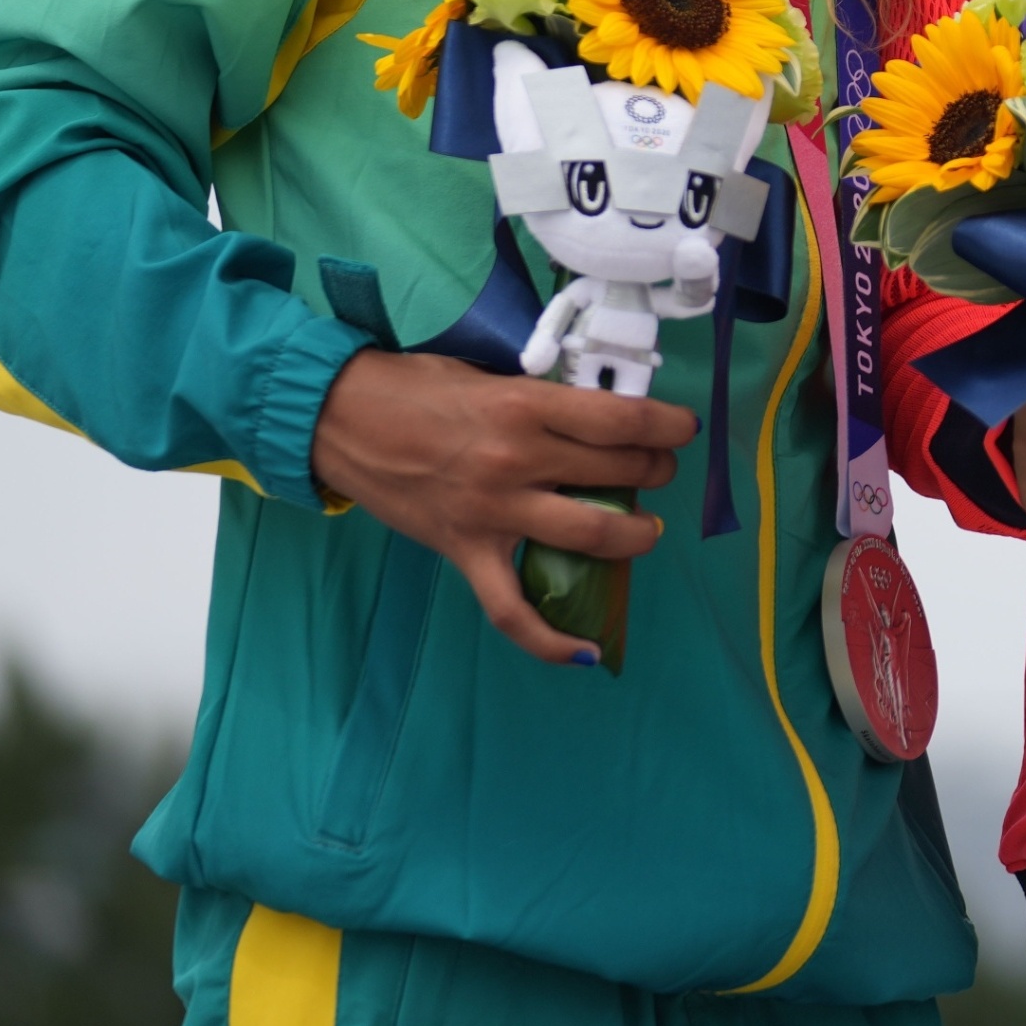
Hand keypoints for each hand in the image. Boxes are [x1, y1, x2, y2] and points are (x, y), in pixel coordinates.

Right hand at [312, 349, 696, 662]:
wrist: (342, 418)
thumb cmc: (416, 386)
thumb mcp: (489, 374)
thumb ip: (540, 400)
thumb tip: (593, 419)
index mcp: (525, 405)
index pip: (620, 420)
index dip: (666, 427)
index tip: (683, 430)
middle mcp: (516, 460)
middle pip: (615, 472)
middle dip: (654, 471)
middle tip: (660, 469)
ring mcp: (492, 512)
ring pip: (589, 535)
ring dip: (634, 535)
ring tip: (647, 529)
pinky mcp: (465, 552)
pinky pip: (512, 611)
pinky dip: (551, 639)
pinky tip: (587, 651)